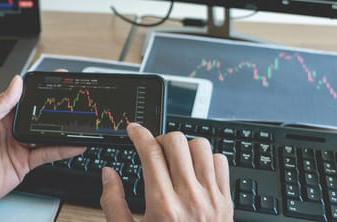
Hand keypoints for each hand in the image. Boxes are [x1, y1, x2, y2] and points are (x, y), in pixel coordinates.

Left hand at [0, 75, 85, 209]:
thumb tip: (16, 83)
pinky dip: (63, 149)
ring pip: (48, 134)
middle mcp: (13, 128)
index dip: (40, 88)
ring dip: (63, 129)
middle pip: (40, 114)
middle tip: (74, 99)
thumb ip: (0, 102)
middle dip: (57, 107)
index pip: (25, 97)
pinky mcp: (26, 162)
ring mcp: (21, 145)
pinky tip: (73, 144)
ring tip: (79, 122)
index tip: (56, 79)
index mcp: (0, 114)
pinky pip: (48, 154)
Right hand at [100, 123, 233, 220]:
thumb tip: (109, 174)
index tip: (133, 129)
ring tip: (175, 160)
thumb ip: (113, 203)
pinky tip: (195, 171)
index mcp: (163, 206)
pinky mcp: (227, 201)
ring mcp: (212, 198)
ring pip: (201, 146)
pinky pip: (221, 161)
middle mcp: (190, 197)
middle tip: (153, 150)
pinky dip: (207, 159)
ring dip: (184, 147)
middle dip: (160, 139)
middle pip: (176, 141)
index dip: (139, 134)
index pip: (151, 152)